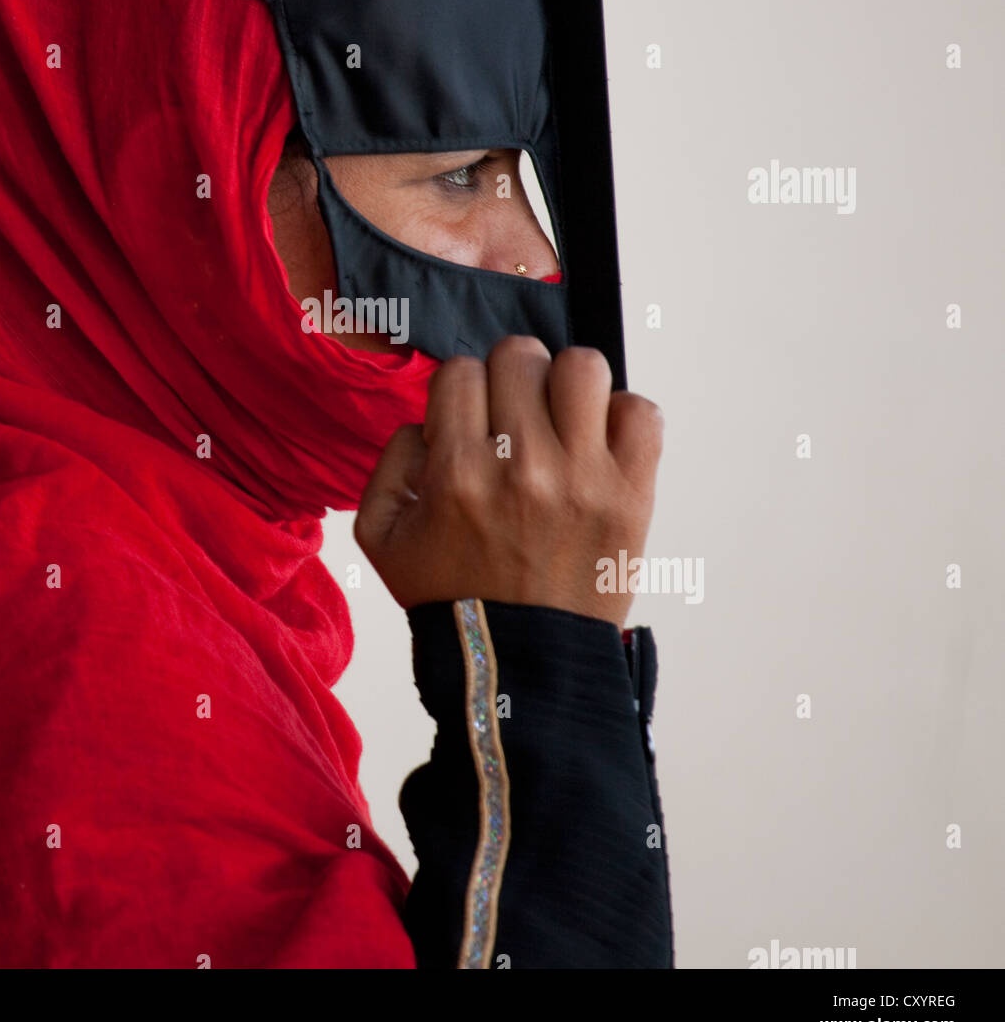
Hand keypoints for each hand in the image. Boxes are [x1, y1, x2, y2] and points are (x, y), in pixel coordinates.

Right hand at [354, 339, 662, 629]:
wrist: (521, 665)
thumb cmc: (452, 596)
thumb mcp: (381, 536)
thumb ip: (388, 462)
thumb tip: (428, 420)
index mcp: (457, 472)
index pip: (460, 370)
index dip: (460, 391)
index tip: (468, 423)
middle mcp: (521, 466)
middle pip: (520, 356)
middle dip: (510, 381)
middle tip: (513, 420)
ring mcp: (584, 478)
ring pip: (583, 367)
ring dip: (566, 386)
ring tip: (560, 422)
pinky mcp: (632, 495)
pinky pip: (641, 412)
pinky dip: (621, 418)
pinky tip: (597, 447)